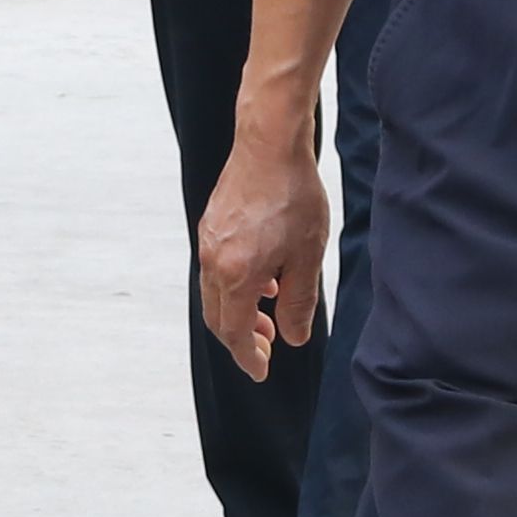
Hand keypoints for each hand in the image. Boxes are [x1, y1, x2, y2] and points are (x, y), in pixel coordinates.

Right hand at [193, 78, 328, 377]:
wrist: (269, 144)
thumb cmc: (293, 196)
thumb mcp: (308, 255)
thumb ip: (299, 302)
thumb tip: (293, 338)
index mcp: (237, 275)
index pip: (235, 332)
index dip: (248, 357)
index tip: (262, 372)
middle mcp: (214, 262)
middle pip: (218, 318)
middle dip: (241, 340)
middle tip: (267, 349)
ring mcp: (208, 242)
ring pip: (215, 294)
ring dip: (238, 313)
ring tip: (269, 316)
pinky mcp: (211, 225)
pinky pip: (216, 270)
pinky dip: (235, 287)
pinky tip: (264, 279)